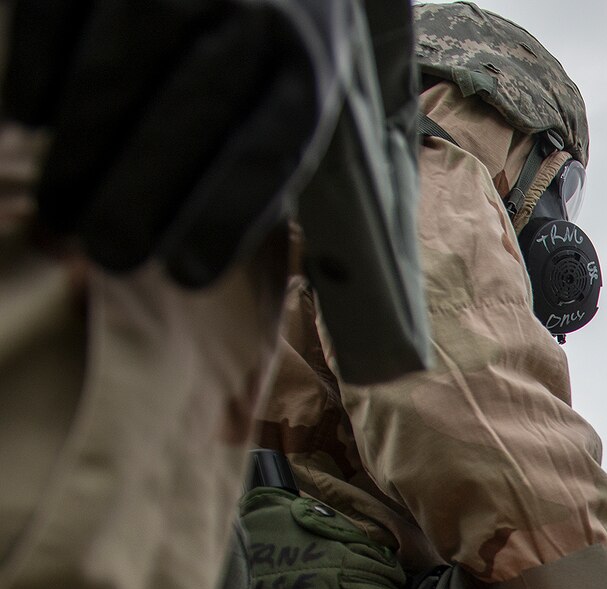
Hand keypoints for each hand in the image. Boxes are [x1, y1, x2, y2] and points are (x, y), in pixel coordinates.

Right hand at [3, 0, 348, 286]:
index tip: (184, 273)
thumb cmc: (260, 44)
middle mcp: (249, 14)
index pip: (268, 152)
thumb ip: (254, 164)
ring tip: (59, 207)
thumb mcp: (287, 98)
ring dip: (81, 149)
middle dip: (140, 196)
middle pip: (189, 114)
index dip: (225, 217)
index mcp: (304, 70)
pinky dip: (38, 73)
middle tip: (107, 252)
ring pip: (116, 67)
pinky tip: (30, 120)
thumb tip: (185, 251)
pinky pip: (57, 14)